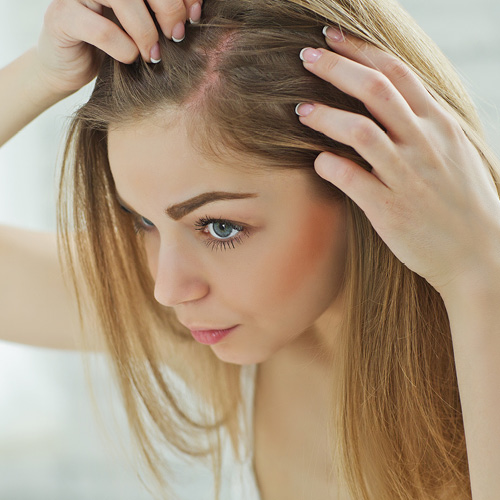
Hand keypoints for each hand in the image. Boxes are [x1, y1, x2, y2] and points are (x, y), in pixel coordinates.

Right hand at [35, 0, 201, 94]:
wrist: (73, 66)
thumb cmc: (115, 44)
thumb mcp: (144, 25)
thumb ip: (162, 13)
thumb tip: (195, 13)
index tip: (194, 16)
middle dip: (168, 7)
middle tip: (176, 35)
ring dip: (145, 29)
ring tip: (153, 54)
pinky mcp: (62, 17)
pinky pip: (101, 29)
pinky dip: (123, 48)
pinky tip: (129, 59)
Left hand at [296, 28, 499, 295]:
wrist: (478, 254)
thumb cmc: (461, 200)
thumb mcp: (453, 150)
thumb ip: (423, 122)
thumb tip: (390, 99)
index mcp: (439, 123)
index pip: (397, 72)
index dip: (360, 50)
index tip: (331, 39)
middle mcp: (424, 143)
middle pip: (376, 90)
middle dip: (336, 68)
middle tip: (304, 58)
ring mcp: (408, 176)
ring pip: (360, 131)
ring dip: (325, 116)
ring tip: (300, 110)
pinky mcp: (390, 209)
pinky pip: (352, 179)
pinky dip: (330, 165)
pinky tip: (317, 160)